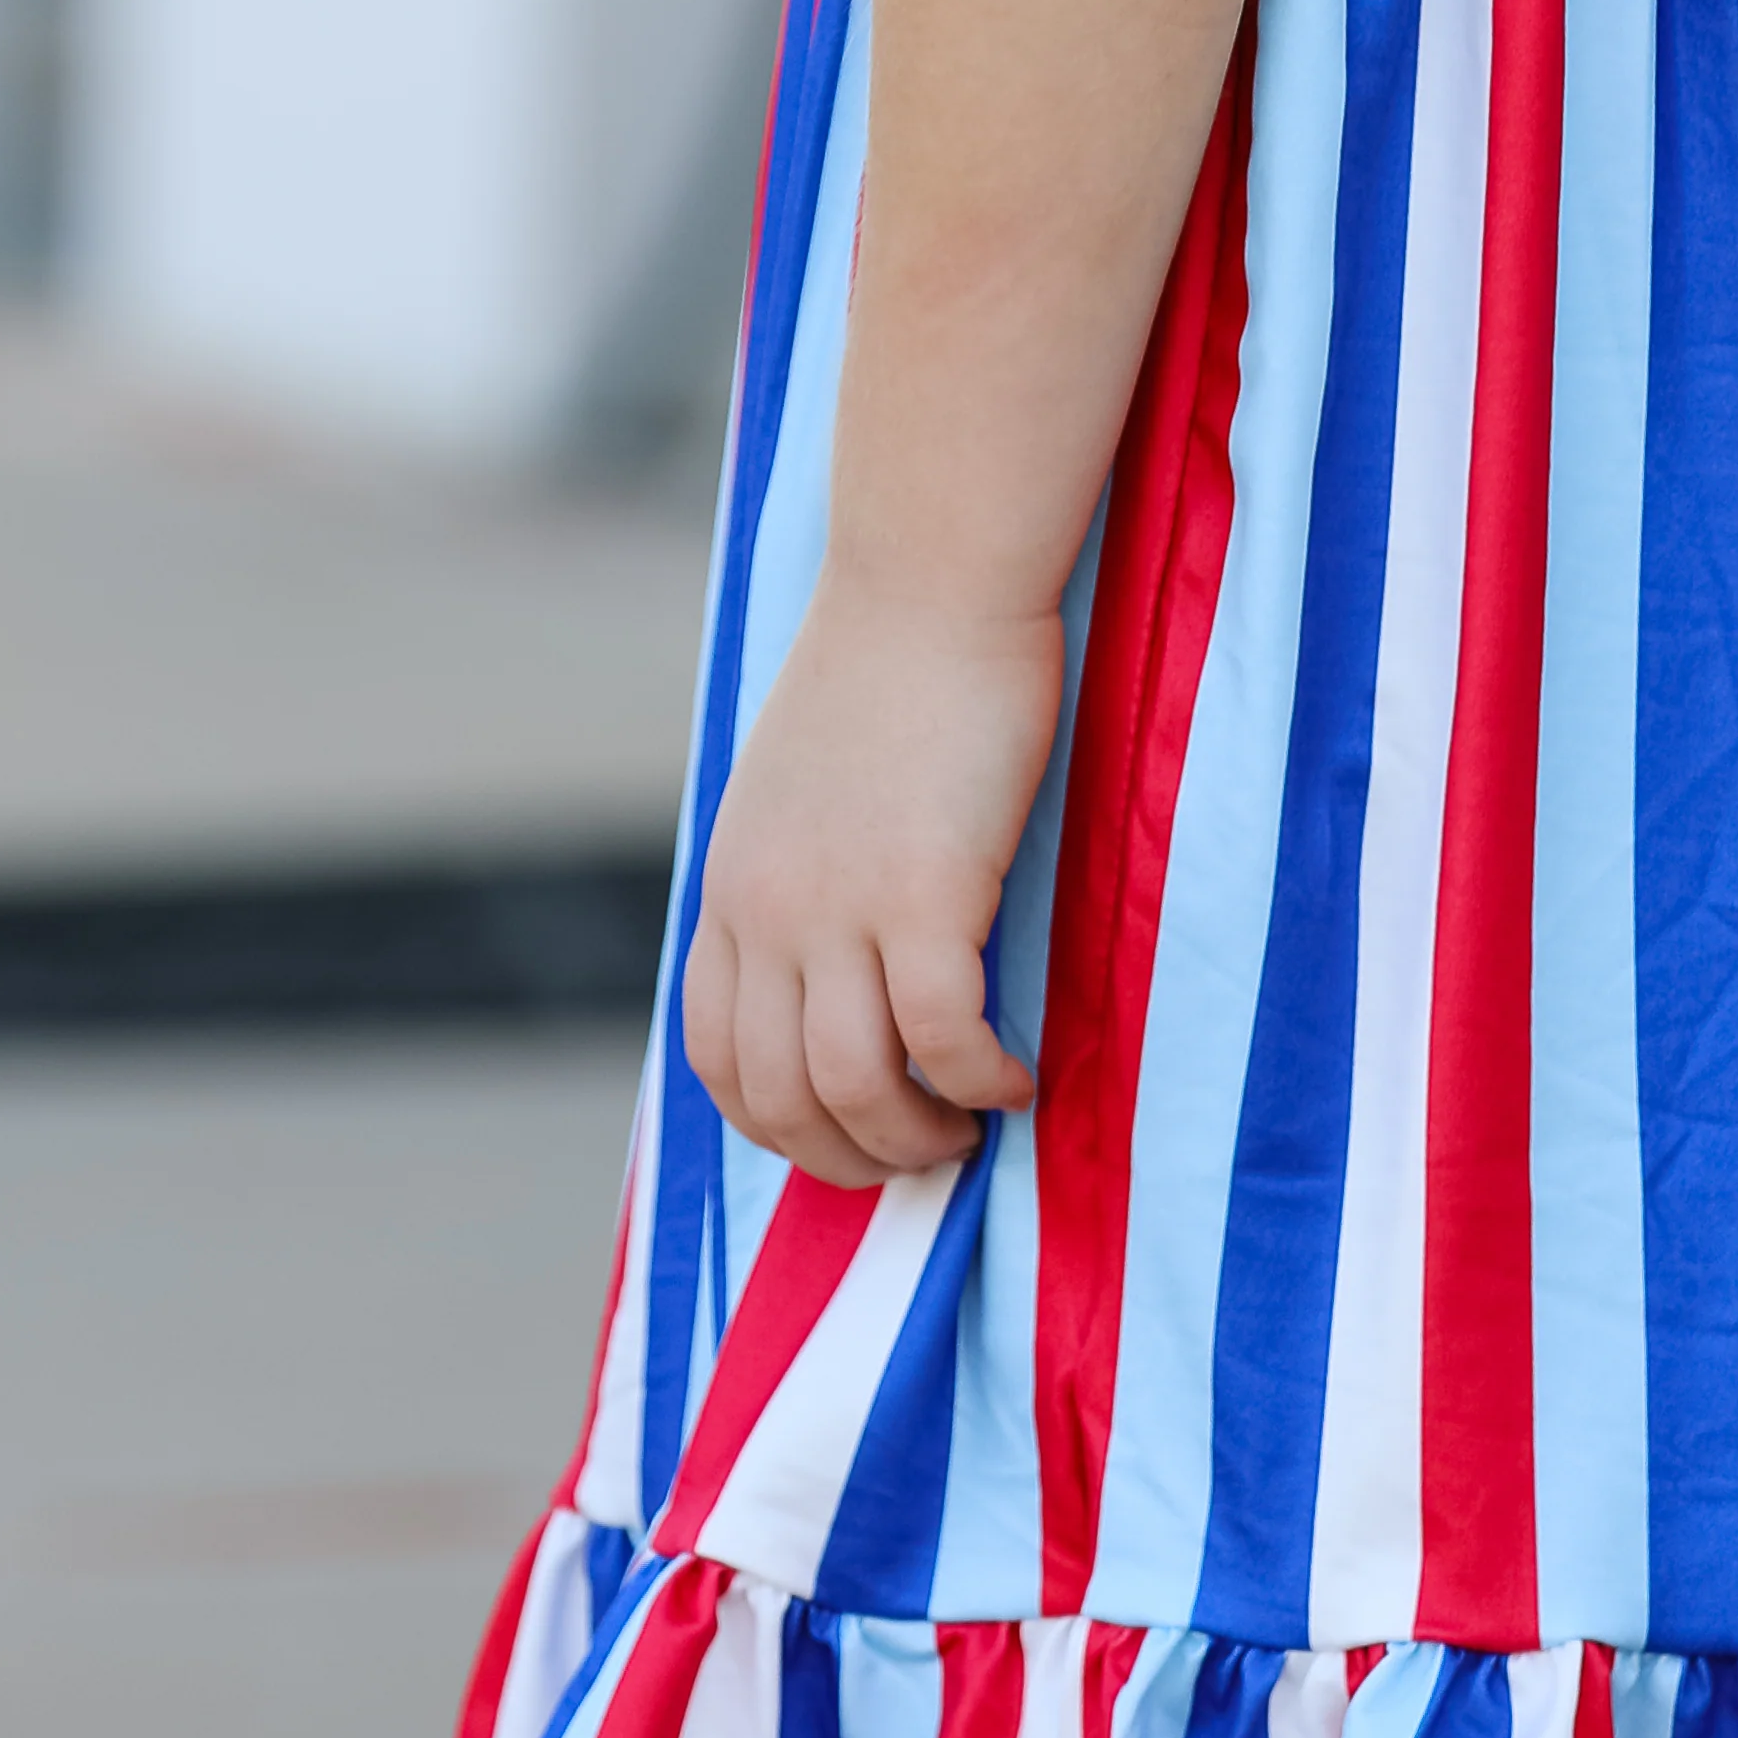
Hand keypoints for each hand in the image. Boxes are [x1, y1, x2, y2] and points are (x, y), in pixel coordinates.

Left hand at [682, 567, 1058, 1184]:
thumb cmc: (886, 668)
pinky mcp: (927, 892)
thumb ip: (793, 875)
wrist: (930, 581)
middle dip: (850, 1156)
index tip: (844, 1132)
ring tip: (970, 1127)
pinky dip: (980, 1080)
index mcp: (731, 889)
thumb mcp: (793, 786)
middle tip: (921, 1154)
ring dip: (915, 1137)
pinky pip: (945, 1037)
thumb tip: (828, 958)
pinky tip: (1018, 1076)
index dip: (779, 1122)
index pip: (719, 1058)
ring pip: (858, 1086)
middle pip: (781, 1096)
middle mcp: (767, 913)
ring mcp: (840, 907)